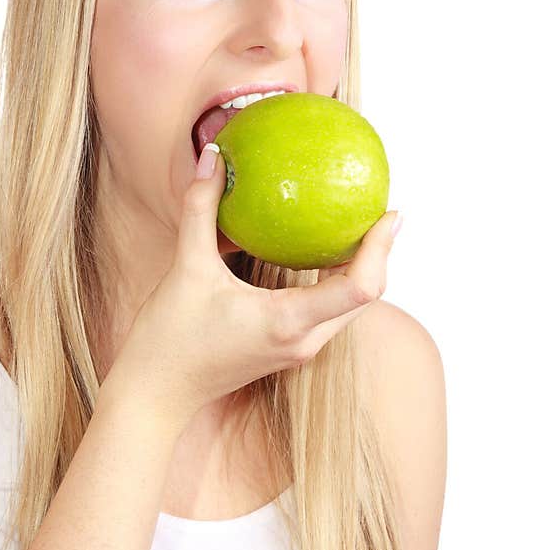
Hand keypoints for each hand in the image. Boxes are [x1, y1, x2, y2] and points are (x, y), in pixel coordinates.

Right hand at [104, 144, 400, 421]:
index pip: (359, 286)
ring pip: (349, 307)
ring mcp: (299, 350)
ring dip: (359, 269)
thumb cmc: (168, 337)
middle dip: (378, 254)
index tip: (392, 214)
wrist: (156, 393)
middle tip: (380, 209)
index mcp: (288, 321)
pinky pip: (327, 313)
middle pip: (365, 296)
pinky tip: (318, 253)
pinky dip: (334, 283)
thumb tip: (213, 155)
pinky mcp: (288, 350)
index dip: (381, 249)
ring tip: (356, 226)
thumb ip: (201, 207)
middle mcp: (304, 340)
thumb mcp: (186, 265)